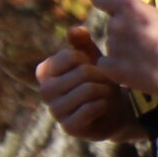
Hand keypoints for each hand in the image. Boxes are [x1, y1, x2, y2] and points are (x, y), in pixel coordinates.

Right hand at [34, 23, 135, 140]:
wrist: (112, 110)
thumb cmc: (98, 80)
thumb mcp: (92, 58)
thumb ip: (82, 43)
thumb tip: (75, 30)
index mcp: (45, 71)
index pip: (71, 56)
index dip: (91, 60)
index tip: (93, 68)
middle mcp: (45, 90)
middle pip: (83, 73)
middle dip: (102, 76)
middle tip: (104, 83)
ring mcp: (55, 110)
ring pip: (89, 90)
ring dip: (106, 91)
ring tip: (105, 94)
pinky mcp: (69, 127)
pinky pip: (92, 108)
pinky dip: (105, 104)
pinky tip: (104, 107)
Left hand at [88, 0, 157, 98]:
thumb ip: (139, 12)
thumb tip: (126, 11)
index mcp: (130, 7)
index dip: (104, 3)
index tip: (110, 10)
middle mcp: (117, 23)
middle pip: (112, 26)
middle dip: (124, 33)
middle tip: (144, 44)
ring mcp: (113, 46)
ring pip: (111, 45)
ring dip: (123, 51)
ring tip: (145, 59)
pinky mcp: (112, 67)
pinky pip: (105, 63)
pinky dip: (116, 67)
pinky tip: (134, 70)